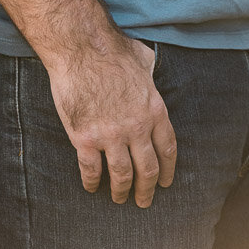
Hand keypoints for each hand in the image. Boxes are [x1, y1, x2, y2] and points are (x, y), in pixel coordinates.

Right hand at [47, 35, 176, 207]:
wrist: (81, 47)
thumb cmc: (111, 48)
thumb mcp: (143, 59)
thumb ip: (150, 71)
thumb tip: (151, 67)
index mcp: (154, 111)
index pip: (167, 150)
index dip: (167, 171)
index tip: (164, 183)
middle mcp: (137, 128)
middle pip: (147, 169)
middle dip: (146, 190)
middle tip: (144, 201)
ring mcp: (111, 135)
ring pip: (121, 175)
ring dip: (121, 191)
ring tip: (119, 198)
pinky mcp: (85, 138)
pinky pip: (91, 170)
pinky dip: (92, 182)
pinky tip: (91, 187)